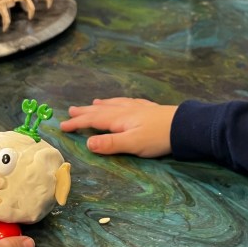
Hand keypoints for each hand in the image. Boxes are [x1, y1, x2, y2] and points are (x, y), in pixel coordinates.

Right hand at [61, 97, 177, 157]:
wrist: (184, 126)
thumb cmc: (158, 137)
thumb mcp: (132, 144)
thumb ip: (110, 143)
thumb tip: (87, 142)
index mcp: (119, 119)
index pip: (93, 120)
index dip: (77, 123)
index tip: (62, 126)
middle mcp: (126, 110)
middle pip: (101, 110)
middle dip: (85, 112)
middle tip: (71, 111)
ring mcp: (138, 108)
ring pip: (114, 104)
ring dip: (101, 105)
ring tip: (93, 104)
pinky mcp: (149, 109)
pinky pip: (128, 102)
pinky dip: (119, 102)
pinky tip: (123, 102)